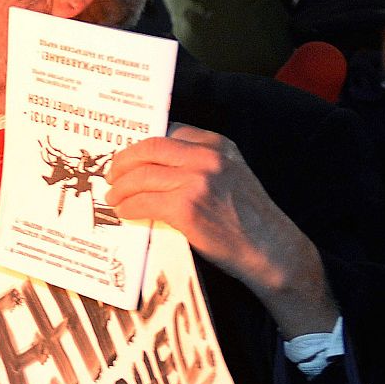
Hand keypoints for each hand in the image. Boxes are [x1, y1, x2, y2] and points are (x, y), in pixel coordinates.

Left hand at [106, 124, 337, 337]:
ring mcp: (196, 181)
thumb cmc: (249, 218)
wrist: (273, 250)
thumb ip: (200, 162)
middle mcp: (207, 158)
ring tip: (114, 197)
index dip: (141, 145)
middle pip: (148, 149)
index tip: (128, 155)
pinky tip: (125, 213)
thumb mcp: (231, 174)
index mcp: (218, 145)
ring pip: (140, 177)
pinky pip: (142, 203)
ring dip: (120, 188)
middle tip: (112, 175)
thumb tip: (154, 165)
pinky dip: (128, 208)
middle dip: (123, 162)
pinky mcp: (186, 208)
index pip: (167, 133)